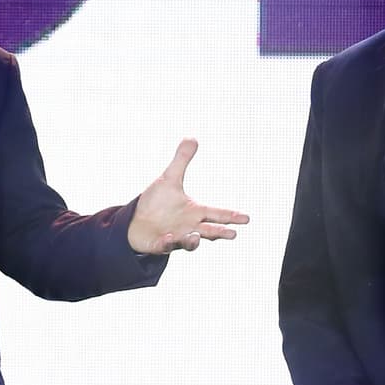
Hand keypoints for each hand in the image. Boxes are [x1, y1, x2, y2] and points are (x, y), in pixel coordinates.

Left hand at [126, 138, 248, 253]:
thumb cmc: (157, 202)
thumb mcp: (169, 178)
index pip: (217, 214)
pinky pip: (165, 246)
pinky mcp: (159, 245)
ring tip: (196, 237)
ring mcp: (175, 238)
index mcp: (195, 212)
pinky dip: (167, 244)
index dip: (231, 216)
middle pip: (209, 232)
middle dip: (220, 233)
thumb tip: (193, 137)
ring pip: (189, 243)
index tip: (246, 218)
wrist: (137, 220)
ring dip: (193, 241)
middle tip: (233, 234)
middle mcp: (189, 227)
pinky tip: (167, 238)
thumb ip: (182, 160)